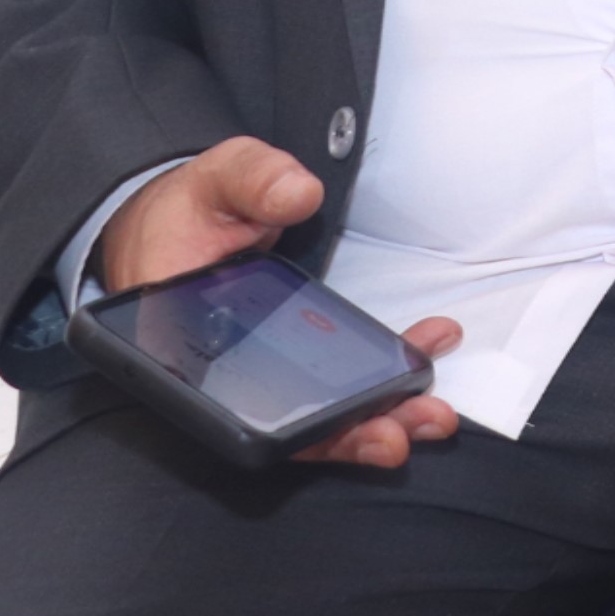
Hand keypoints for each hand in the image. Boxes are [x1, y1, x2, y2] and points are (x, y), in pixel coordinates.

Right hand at [95, 137, 463, 469]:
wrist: (187, 218)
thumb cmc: (192, 210)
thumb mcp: (217, 179)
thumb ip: (253, 179)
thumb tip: (299, 194)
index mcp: (185, 352)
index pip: (232, 412)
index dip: (285, 431)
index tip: (337, 423)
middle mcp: (225, 376)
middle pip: (286, 428)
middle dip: (348, 436)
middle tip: (398, 434)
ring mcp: (265, 373)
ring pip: (317, 419)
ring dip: (375, 421)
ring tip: (429, 415)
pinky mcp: (296, 360)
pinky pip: (338, 386)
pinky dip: (385, 382)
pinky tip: (427, 353)